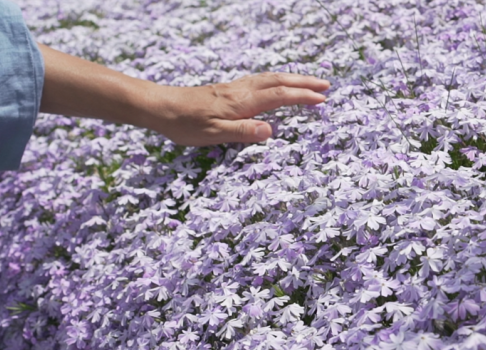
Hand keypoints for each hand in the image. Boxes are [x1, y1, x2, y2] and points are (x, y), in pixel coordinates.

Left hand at [148, 73, 330, 145]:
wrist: (159, 106)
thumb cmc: (184, 124)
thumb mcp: (213, 134)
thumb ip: (243, 132)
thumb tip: (271, 131)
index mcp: (241, 103)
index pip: (279, 96)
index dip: (302, 98)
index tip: (322, 100)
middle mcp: (241, 92)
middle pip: (278, 82)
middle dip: (304, 83)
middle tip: (326, 86)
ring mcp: (234, 89)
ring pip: (270, 78)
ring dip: (292, 79)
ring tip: (309, 83)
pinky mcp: (227, 90)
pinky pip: (259, 81)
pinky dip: (276, 80)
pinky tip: (277, 84)